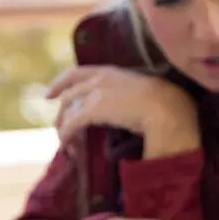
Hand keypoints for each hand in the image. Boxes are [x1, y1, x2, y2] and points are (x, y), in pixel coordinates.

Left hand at [47, 65, 198, 153]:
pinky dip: (67, 136)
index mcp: (111, 72)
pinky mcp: (94, 110)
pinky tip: (68, 147)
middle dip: (61, 113)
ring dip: (63, 128)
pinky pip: (72, 124)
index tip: (50, 94)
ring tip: (66, 144)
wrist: (168, 109)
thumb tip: (130, 113)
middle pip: (68, 94)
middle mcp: (99, 79)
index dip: (61, 83)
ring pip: (68, 110)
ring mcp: (96, 93)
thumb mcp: (143, 94)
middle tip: (59, 128)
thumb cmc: (166, 105)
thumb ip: (131, 98)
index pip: (77, 74)